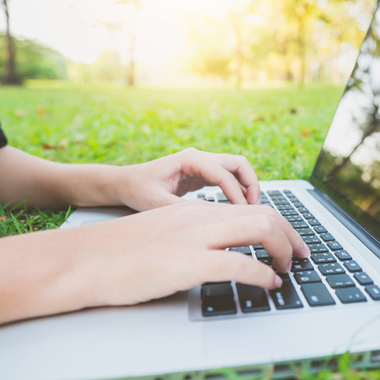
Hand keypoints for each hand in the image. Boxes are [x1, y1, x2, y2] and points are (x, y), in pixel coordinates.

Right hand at [73, 200, 309, 306]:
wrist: (81, 260)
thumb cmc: (117, 254)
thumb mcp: (161, 235)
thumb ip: (192, 237)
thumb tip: (220, 253)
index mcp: (194, 211)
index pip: (250, 208)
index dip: (279, 224)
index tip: (290, 243)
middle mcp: (199, 218)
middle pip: (263, 214)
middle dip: (291, 235)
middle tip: (303, 256)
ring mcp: (193, 238)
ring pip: (258, 230)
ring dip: (283, 251)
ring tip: (289, 270)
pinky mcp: (185, 263)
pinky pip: (238, 264)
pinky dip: (262, 274)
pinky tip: (270, 285)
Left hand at [113, 148, 261, 211]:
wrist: (124, 183)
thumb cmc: (137, 190)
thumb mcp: (156, 203)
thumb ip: (183, 210)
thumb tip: (210, 222)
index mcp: (189, 159)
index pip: (223, 174)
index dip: (236, 194)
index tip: (242, 214)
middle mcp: (199, 157)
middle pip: (238, 163)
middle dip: (251, 184)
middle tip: (256, 208)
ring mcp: (201, 164)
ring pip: (236, 170)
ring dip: (246, 187)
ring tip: (250, 210)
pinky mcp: (201, 174)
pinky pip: (227, 179)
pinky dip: (236, 192)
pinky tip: (237, 210)